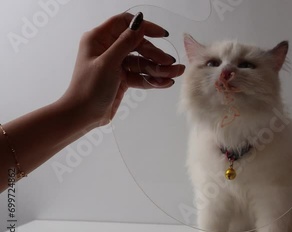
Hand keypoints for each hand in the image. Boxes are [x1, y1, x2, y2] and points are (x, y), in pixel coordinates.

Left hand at [59, 12, 184, 128]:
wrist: (83, 115)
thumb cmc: (89, 88)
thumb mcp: (108, 63)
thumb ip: (125, 43)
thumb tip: (140, 24)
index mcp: (99, 39)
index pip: (124, 24)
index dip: (144, 27)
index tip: (162, 34)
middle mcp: (107, 49)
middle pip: (138, 45)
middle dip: (155, 54)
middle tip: (170, 63)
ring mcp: (115, 65)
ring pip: (141, 62)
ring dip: (158, 68)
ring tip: (175, 74)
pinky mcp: (122, 79)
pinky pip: (140, 75)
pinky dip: (152, 79)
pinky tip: (166, 83)